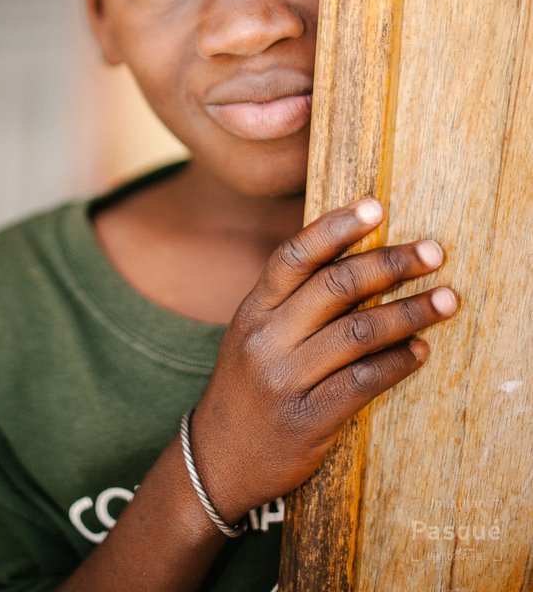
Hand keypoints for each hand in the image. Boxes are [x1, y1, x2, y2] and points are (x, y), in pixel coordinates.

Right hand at [190, 197, 455, 521]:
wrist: (219, 458)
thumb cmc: (249, 384)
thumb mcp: (253, 333)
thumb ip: (291, 298)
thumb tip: (355, 253)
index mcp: (253, 309)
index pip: (295, 255)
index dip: (336, 227)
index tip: (376, 206)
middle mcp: (265, 339)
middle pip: (335, 287)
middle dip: (390, 264)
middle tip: (434, 252)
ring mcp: (284, 380)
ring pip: (357, 333)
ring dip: (408, 312)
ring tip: (445, 300)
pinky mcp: (307, 419)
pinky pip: (362, 382)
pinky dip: (397, 363)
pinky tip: (420, 350)